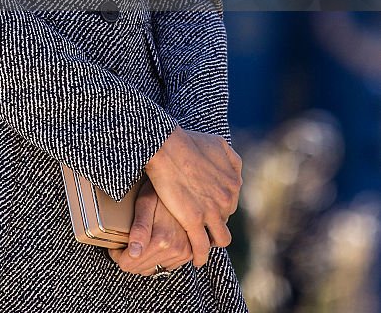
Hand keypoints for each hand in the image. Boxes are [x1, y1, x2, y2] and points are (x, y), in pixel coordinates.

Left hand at [108, 178, 193, 275]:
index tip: (116, 245)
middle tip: (126, 241)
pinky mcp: (188, 252)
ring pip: (153, 269)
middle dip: (130, 258)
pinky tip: (153, 243)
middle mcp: (175, 250)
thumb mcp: (145, 203)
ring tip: (141, 240)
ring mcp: (184, 252)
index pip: (129, 265)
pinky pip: (166, 266)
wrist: (184, 183)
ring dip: (144, 259)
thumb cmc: (160, 190)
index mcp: (161, 240)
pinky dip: (157, 258)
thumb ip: (139, 228)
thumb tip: (133, 253)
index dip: (118, 255)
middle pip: (140, 269)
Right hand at [144, 126, 241, 267]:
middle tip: (201, 223)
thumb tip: (234, 172)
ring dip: (213, 242)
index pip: (231, 203)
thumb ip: (231, 160)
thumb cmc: (187, 141)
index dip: (218, 206)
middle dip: (215, 221)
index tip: (208, 208)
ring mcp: (212, 212)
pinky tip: (195, 259)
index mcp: (233, 182)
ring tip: (202, 244)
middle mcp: (228, 198)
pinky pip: (202, 248)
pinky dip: (200, 256)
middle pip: (225, 219)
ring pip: (221, 239)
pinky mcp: (195, 221)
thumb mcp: (218, 144)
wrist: (166, 146)